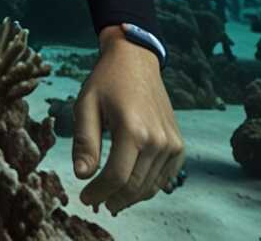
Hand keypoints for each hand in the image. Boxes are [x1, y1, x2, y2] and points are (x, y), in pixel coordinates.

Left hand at [71, 26, 184, 215]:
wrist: (135, 59)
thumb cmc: (106, 80)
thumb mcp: (86, 104)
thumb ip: (85, 142)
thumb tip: (82, 175)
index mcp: (133, 130)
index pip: (116, 178)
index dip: (98, 192)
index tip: (84, 197)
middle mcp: (158, 140)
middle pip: (134, 187)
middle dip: (113, 199)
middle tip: (96, 201)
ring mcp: (172, 144)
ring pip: (150, 186)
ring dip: (130, 197)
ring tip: (110, 197)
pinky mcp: (178, 144)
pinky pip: (164, 177)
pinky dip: (148, 186)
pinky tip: (131, 185)